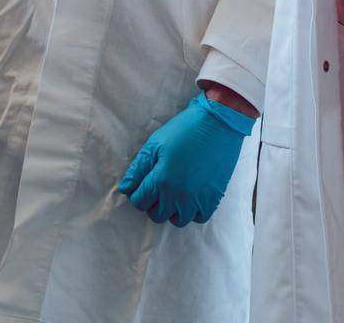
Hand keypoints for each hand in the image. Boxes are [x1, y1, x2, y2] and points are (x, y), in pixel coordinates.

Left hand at [117, 92, 255, 227]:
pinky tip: (190, 195)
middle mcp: (178, 196)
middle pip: (157, 215)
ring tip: (174, 190)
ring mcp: (197, 200)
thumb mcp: (155, 143)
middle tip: (158, 184)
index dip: (137, 193)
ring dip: (172, 208)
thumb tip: (125, 188)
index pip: (139, 202)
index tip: (142, 183)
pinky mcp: (213, 199)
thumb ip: (138, 169)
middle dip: (153, 202)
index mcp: (162, 181)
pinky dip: (192, 210)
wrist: (218, 123)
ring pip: (177, 220)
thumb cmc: (184, 129)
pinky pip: (198, 218)